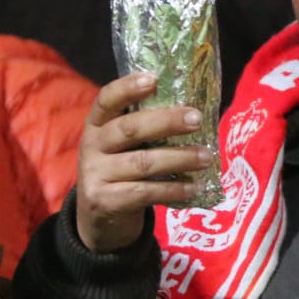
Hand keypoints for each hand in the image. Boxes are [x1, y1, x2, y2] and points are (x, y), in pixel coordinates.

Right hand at [76, 72, 213, 252]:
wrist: (98, 220)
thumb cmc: (122, 173)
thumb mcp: (123, 148)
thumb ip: (145, 130)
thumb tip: (192, 112)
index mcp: (97, 125)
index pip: (107, 99)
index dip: (128, 87)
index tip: (155, 79)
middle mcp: (92, 146)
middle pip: (130, 128)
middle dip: (167, 122)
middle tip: (197, 119)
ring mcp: (96, 174)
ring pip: (143, 162)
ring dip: (180, 159)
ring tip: (206, 157)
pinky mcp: (105, 201)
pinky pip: (145, 192)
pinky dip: (174, 190)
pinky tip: (194, 187)